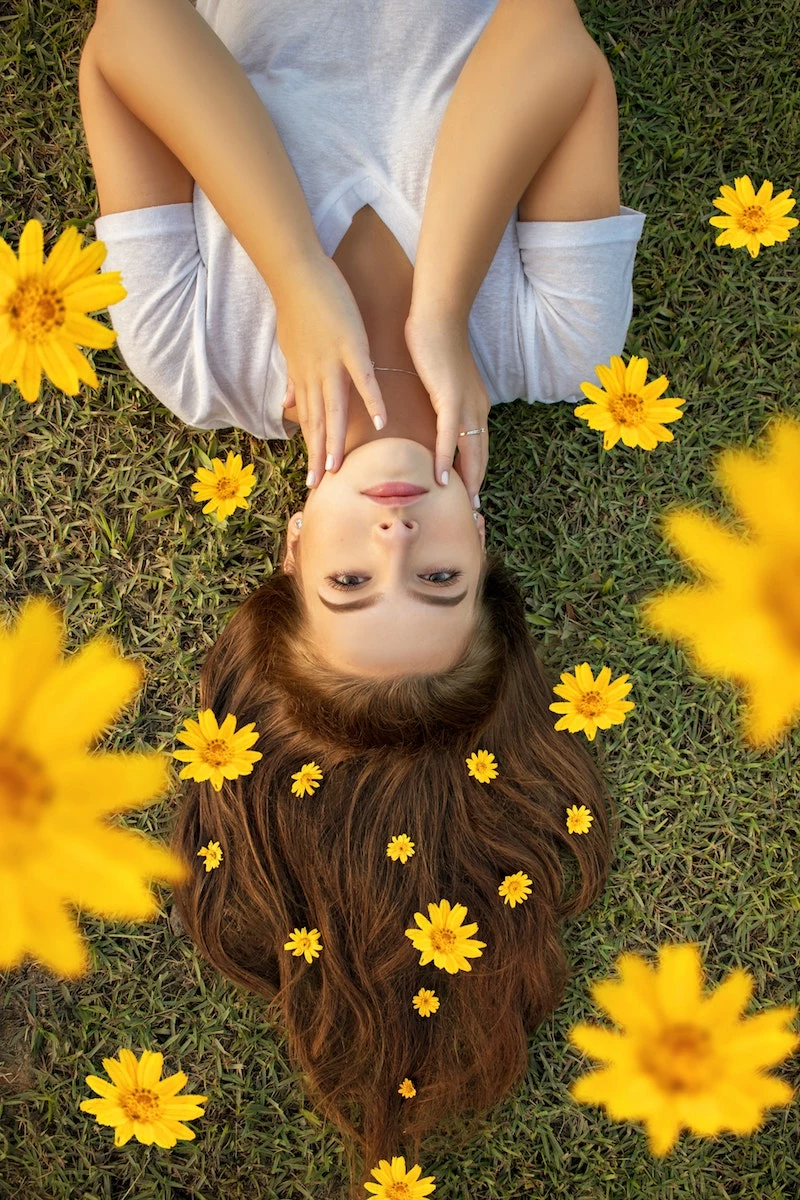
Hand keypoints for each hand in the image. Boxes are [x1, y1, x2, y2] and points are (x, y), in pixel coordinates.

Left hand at [275, 255, 386, 487]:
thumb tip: (284, 406)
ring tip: (341, 468)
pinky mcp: (350, 345)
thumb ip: (292, 381)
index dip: (310, 448)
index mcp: (304, 376)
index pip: (308, 420)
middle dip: (318, 455)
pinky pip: (362, 378)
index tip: (313, 474)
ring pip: (334, 408)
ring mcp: (332, 361)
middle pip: (317, 422)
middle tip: (320, 485)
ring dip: (337, 439)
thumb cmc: (296, 307)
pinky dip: (370, 399)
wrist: (296, 273)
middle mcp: (315, 375)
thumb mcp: (290, 349)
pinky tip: (380, 421)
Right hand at [403, 313, 489, 505]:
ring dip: (466, 479)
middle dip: (477, 483)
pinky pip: (450, 435)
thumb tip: (430, 415)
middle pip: (481, 455)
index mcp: (476, 405)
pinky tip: (441, 478)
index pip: (479, 446)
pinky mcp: (450, 397)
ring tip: (460, 504)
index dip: (476, 471)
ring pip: (471, 451)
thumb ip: (439, 399)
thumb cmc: (434, 342)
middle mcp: (477, 408)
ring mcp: (466, 403)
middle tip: (472, 510)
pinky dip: (447, 458)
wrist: (437, 315)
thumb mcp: (440, 379)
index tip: (471, 493)